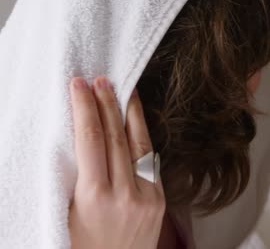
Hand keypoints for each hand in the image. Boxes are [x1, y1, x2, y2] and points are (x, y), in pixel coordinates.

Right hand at [68, 77, 164, 248]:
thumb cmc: (81, 247)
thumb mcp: (68, 212)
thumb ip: (76, 177)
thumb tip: (81, 135)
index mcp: (96, 197)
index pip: (91, 139)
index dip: (85, 107)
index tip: (79, 85)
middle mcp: (126, 193)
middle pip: (116, 135)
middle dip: (107, 103)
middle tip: (100, 79)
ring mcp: (147, 195)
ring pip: (139, 143)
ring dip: (129, 113)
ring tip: (122, 89)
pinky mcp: (160, 198)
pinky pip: (149, 160)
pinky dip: (141, 136)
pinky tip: (134, 121)